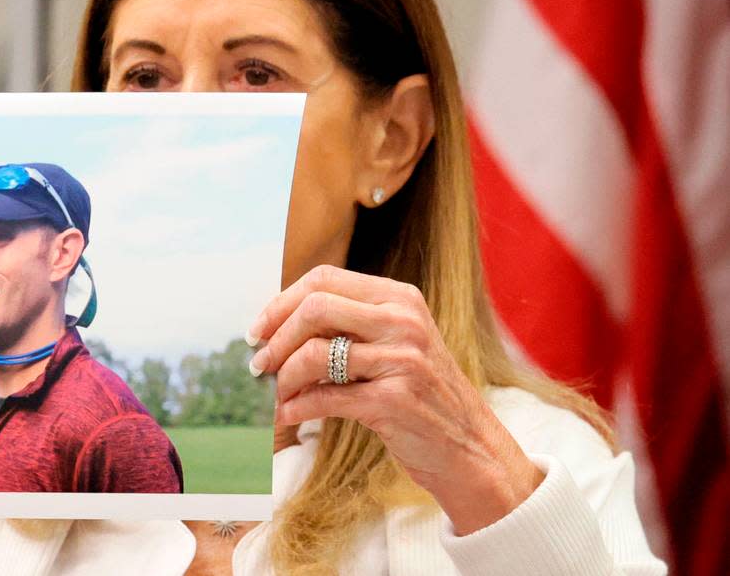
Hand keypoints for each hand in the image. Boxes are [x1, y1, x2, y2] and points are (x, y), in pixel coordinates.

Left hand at [248, 265, 543, 534]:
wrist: (472, 449)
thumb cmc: (422, 396)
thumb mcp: (395, 345)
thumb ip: (350, 325)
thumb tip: (277, 323)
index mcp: (399, 298)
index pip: (323, 279)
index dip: (280, 303)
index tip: (258, 330)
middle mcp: (404, 321)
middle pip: (314, 308)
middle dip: (276, 338)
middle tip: (259, 364)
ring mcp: (403, 359)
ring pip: (315, 353)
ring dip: (283, 378)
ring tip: (275, 395)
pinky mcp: (396, 400)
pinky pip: (326, 397)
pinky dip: (298, 407)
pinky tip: (288, 416)